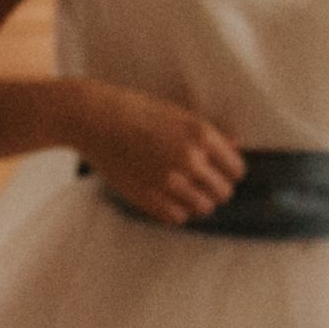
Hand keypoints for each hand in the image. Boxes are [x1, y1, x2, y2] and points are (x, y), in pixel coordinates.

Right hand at [68, 83, 242, 225]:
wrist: (93, 118)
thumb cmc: (135, 111)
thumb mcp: (177, 115)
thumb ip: (208, 135)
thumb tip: (235, 149)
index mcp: (200, 134)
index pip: (236, 170)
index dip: (228, 172)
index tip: (217, 171)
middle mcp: (189, 159)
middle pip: (223, 192)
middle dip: (214, 188)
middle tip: (199, 183)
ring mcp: (167, 180)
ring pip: (203, 208)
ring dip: (196, 202)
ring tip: (181, 191)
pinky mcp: (146, 195)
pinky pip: (176, 216)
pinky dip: (175, 210)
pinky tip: (165, 197)